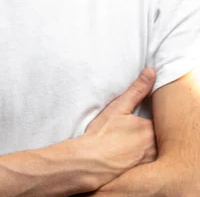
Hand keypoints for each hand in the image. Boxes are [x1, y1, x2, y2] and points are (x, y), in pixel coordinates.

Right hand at [51, 68, 156, 193]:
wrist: (89, 162)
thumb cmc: (101, 134)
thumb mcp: (118, 107)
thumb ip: (137, 90)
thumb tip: (151, 72)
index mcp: (149, 129)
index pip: (156, 120)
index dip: (144, 119)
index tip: (131, 121)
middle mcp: (153, 147)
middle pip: (154, 136)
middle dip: (143, 134)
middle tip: (125, 133)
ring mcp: (148, 163)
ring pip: (150, 150)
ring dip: (141, 147)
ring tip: (123, 144)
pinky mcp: (140, 174)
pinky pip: (144, 164)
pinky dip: (136, 159)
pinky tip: (123, 156)